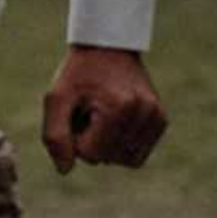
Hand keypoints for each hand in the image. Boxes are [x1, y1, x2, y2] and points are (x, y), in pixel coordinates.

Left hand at [40, 46, 168, 174]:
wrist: (107, 46)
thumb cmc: (78, 74)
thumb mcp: (56, 98)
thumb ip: (55, 136)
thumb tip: (65, 170)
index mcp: (119, 106)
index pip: (89, 154)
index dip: (76, 137)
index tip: (77, 112)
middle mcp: (144, 112)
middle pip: (107, 158)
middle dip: (92, 141)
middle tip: (89, 111)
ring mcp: (156, 116)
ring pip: (125, 161)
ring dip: (108, 146)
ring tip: (103, 116)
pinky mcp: (161, 120)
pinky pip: (138, 155)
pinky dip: (123, 146)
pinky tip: (116, 123)